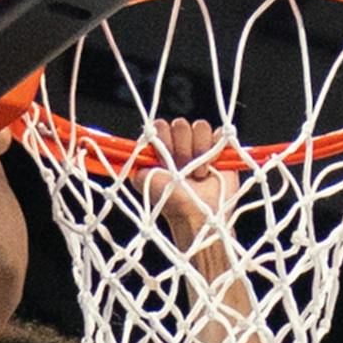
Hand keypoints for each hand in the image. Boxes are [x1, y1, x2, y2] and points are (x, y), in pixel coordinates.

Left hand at [138, 116, 235, 246]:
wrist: (197, 217)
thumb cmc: (171, 203)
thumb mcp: (143, 181)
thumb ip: (135, 160)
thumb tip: (122, 148)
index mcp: (163, 147)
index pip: (160, 126)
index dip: (163, 140)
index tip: (164, 162)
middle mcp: (181, 143)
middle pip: (180, 124)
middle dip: (182, 150)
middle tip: (182, 172)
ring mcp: (201, 145)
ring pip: (200, 126)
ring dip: (199, 152)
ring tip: (197, 175)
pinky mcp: (220, 149)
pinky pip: (219, 134)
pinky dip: (216, 150)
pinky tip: (213, 168)